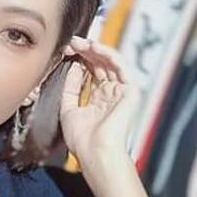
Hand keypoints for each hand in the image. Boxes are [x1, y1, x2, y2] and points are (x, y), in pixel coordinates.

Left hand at [59, 36, 140, 173]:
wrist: (95, 153)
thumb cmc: (83, 140)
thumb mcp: (69, 108)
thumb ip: (71, 87)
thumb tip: (73, 67)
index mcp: (99, 99)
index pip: (91, 72)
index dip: (80, 59)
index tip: (66, 50)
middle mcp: (111, 94)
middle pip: (100, 65)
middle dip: (85, 51)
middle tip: (71, 42)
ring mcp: (121, 92)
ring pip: (110, 62)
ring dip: (94, 49)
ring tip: (79, 43)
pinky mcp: (130, 90)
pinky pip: (120, 66)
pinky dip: (107, 54)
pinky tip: (93, 48)